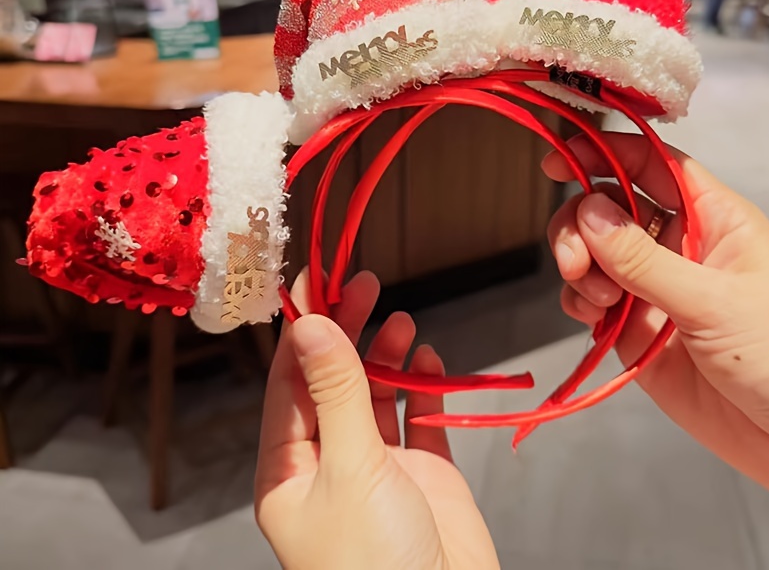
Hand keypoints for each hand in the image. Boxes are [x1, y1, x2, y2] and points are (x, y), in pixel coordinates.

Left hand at [255, 271, 498, 569]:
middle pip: (333, 381)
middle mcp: (330, 464)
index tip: (315, 280)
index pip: (288, 383)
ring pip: (375, 395)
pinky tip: (426, 361)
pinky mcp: (422, 476)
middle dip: (347, 332)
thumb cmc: (376, 562)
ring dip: (386, 356)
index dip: (301, 329)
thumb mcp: (350, 467)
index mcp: (290, 469)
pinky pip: (419, 420)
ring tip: (401, 321)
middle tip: (365, 283)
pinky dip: (423, 388)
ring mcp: (377, 469)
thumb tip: (309, 324)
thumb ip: (336, 390)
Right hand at [545, 133, 768, 520]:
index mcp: (712, 218)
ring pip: (593, 252)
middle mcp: (679, 245)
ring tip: (599, 301)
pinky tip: (593, 318)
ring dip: (579, 266)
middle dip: (580, 224)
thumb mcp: (714, 302)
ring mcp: (655, 288)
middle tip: (576, 261)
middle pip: (609, 206)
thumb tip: (586, 211)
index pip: (651, 163)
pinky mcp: (638, 329)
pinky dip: (580, 303)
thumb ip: (643, 259)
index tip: (560, 156)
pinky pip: (592, 300)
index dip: (605, 151)